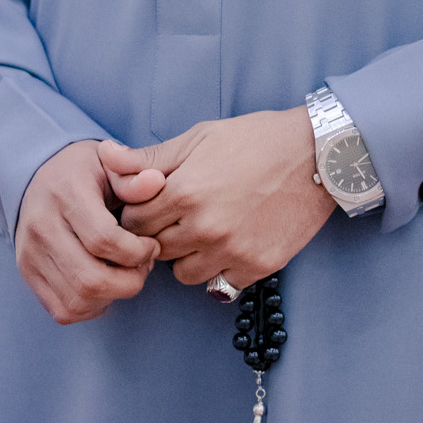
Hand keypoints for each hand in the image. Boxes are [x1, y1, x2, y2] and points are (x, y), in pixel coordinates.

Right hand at [16, 142, 165, 324]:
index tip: (152, 245)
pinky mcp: (27, 272)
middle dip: (129, 282)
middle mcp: (42, 226)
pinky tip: (105, 286)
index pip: (103, 239)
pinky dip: (92, 306)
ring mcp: (30, 253)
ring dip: (112, 296)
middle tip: (144, 266)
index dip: (137, 252)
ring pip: (77, 300)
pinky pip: (63, 310)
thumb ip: (133, 178)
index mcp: (65, 193)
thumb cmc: (84, 171)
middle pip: (90, 279)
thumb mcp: (110, 164)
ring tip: (126, 274)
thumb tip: (156, 182)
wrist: (39, 174)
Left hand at [98, 109, 334, 290]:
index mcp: (186, 191)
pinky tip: (229, 243)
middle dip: (160, 234)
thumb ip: (149, 158)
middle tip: (178, 216)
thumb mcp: (200, 138)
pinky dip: (217, 268)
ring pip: (182, 273)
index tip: (153, 205)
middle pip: (155, 250)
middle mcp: (205, 226)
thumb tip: (104, 156)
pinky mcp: (257, 267)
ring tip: (204, 230)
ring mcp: (232, 250)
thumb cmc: (256, 139)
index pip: (132, 223)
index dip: (138, 213)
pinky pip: (218, 284)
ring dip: (186, 256)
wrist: (318, 156)